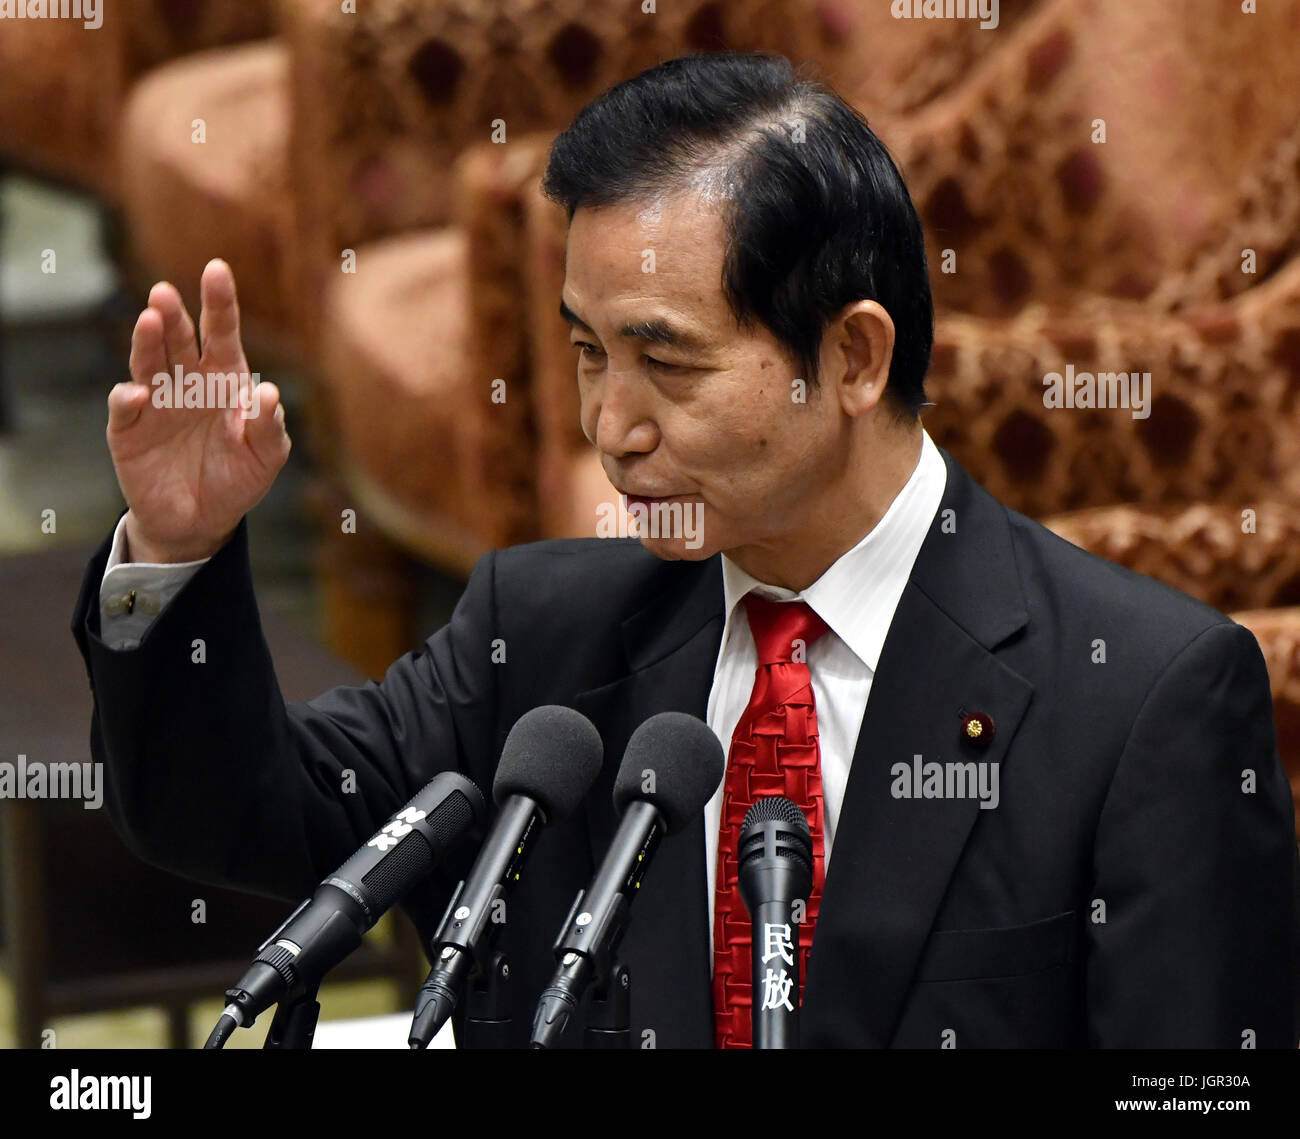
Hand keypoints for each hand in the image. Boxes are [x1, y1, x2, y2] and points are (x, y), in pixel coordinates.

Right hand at [106, 259, 290, 562]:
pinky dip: (129, 399)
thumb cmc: (238, 480)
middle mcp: (188, 383)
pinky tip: (140, 394)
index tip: (216, 269)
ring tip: (150, 320)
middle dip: (173, 315)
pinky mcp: (130, 430)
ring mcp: (156, 403)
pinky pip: (126, 408)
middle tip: (165, 293)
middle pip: (179, 340)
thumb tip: (270, 394)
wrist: (201, 521)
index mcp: (224, 381)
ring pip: (149, 363)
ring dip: (148, 341)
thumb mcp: (266, 457)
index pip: (222, 333)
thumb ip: (269, 427)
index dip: (219, 302)